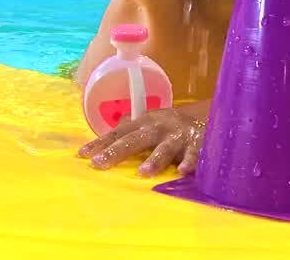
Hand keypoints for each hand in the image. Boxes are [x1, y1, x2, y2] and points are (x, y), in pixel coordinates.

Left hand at [78, 107, 205, 176]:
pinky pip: (193, 155)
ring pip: (164, 148)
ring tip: (142, 172)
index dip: (101, 143)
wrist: (206, 118)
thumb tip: (102, 144)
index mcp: (144, 123)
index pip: (118, 133)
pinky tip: (181, 173)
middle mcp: (158, 128)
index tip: (82, 155)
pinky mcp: (196, 144)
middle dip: (117, 151)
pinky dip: (188, 163)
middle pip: (135, 139)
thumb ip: (129, 132)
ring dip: (154, 160)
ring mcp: (177, 136)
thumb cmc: (170, 127)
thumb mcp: (148, 124)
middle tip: (100, 163)